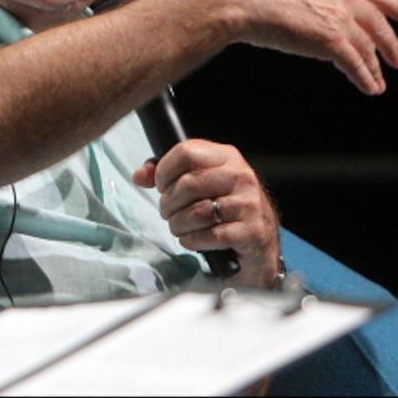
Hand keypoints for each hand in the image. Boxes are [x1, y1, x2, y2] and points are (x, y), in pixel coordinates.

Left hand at [132, 139, 278, 286]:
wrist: (259, 245)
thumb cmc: (223, 210)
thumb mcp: (199, 185)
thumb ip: (167, 176)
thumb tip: (139, 176)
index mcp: (227, 157)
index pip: (186, 152)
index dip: (164, 171)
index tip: (162, 186)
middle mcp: (242, 176)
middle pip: (188, 184)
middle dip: (168, 204)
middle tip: (168, 213)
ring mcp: (250, 204)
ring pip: (196, 212)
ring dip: (177, 225)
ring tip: (179, 227)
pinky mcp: (252, 232)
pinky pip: (209, 236)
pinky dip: (192, 241)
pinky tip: (192, 240)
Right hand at [188, 0, 397, 95]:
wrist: (243, 0)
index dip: (396, 6)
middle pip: (377, 24)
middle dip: (390, 43)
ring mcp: (340, 18)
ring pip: (366, 48)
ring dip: (374, 68)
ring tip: (378, 83)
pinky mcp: (332, 41)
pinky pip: (354, 64)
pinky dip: (364, 78)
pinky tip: (370, 88)